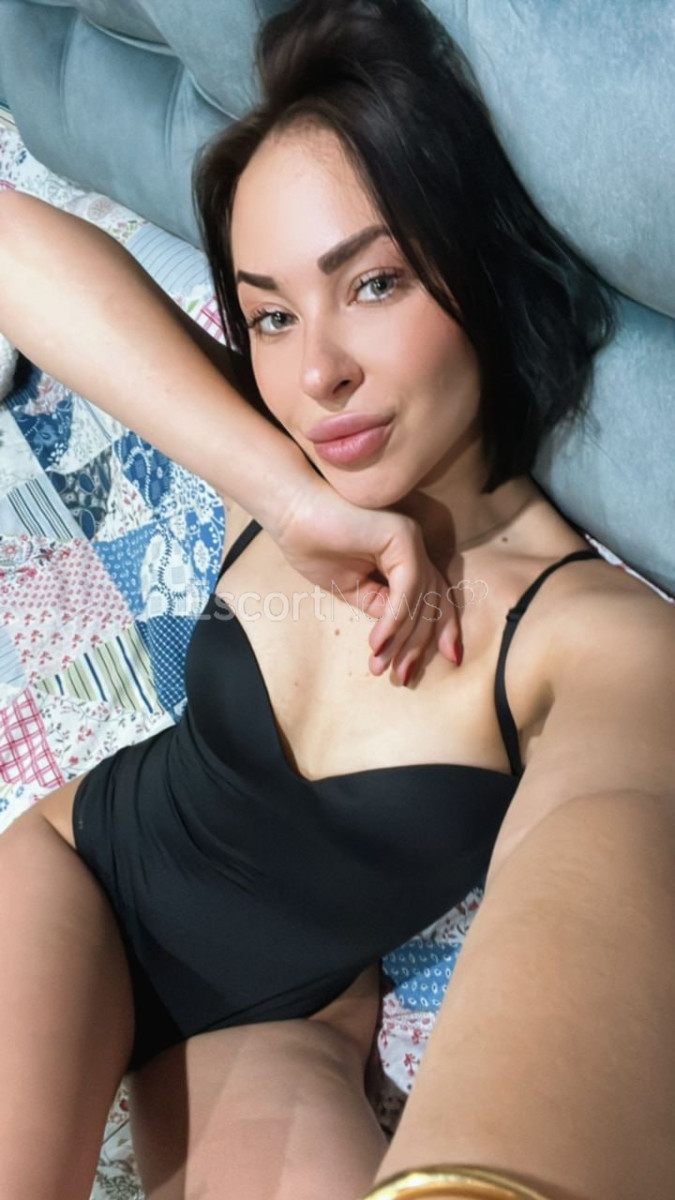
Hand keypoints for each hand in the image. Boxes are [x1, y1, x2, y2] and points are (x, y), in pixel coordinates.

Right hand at [272, 479, 462, 685]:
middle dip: (418, 645)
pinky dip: (395, 619)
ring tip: (382, 664)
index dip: (434, 636)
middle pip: (433, 603)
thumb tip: (401, 635)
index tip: (416, 669)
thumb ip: (380, 606)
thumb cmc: (313, 546)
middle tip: (401, 678)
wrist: (290, 514)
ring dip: (402, 638)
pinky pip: (408, 587)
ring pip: (422, 599)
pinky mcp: (403, 536)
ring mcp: (412, 539)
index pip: (433, 600)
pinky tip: (378, 642)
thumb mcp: (352, 589)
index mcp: (405, 558)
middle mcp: (414, 547)